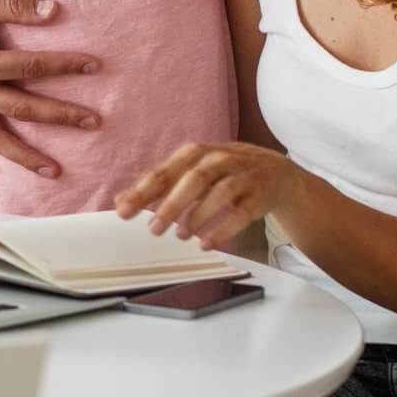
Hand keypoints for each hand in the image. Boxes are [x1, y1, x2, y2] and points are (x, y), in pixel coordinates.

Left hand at [114, 141, 304, 250]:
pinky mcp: (260, 196)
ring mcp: (243, 176)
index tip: (124, 211)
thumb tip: (120, 201)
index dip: (144, 191)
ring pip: (220, 193)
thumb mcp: (191, 173)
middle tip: (154, 229)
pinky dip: (223, 229)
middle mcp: (221, 160)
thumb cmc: (224, 173)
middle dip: (172, 204)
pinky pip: (242, 213)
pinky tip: (207, 243)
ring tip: (181, 236)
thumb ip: (158, 186)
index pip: (166, 171)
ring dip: (198, 216)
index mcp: (198, 153)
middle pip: (195, 178)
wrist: (276, 173)